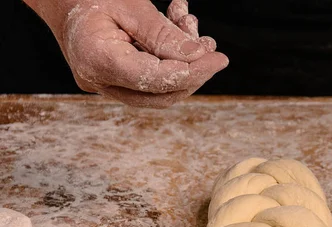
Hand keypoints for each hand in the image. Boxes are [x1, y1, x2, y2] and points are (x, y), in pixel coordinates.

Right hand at [33, 0, 227, 107]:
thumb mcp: (130, 5)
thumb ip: (163, 34)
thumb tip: (199, 58)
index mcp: (96, 59)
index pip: (153, 80)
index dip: (192, 72)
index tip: (219, 60)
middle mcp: (97, 81)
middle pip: (160, 95)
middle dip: (193, 72)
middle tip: (210, 46)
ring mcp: (105, 86)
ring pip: (159, 91)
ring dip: (184, 64)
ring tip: (191, 28)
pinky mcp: (115, 83)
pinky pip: (151, 82)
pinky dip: (170, 61)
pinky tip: (178, 30)